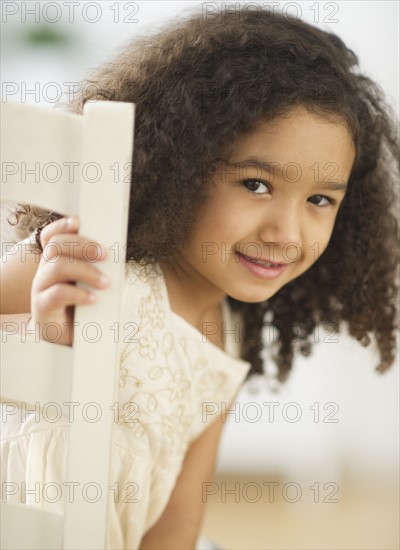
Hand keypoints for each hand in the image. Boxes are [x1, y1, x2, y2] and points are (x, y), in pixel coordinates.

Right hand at [29, 216, 108, 345]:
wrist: (71, 341)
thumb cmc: (85, 310)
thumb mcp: (92, 285)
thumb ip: (97, 268)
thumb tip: (116, 254)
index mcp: (55, 262)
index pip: (51, 237)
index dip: (61, 226)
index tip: (79, 222)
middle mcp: (44, 272)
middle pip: (56, 246)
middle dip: (83, 245)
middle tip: (106, 255)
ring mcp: (40, 290)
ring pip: (56, 266)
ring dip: (85, 270)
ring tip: (106, 283)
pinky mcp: (41, 310)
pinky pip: (55, 294)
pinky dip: (77, 294)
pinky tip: (93, 299)